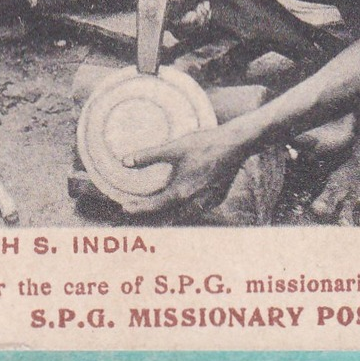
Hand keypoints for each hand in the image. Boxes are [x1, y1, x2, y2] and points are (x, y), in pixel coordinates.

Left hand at [119, 125, 247, 216]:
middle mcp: (194, 202)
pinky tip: (181, 202)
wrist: (235, 144)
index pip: (154, 207)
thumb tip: (125, 161)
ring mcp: (208, 202)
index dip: (138, 208)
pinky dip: (185, 210)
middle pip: (167, 216)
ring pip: (184, 216)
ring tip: (155, 208)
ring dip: (168, 215)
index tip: (124, 208)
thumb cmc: (205, 144)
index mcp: (181, 192)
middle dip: (151, 215)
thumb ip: (148, 156)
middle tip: (136, 209)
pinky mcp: (217, 198)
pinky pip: (197, 210)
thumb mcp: (173, 148)